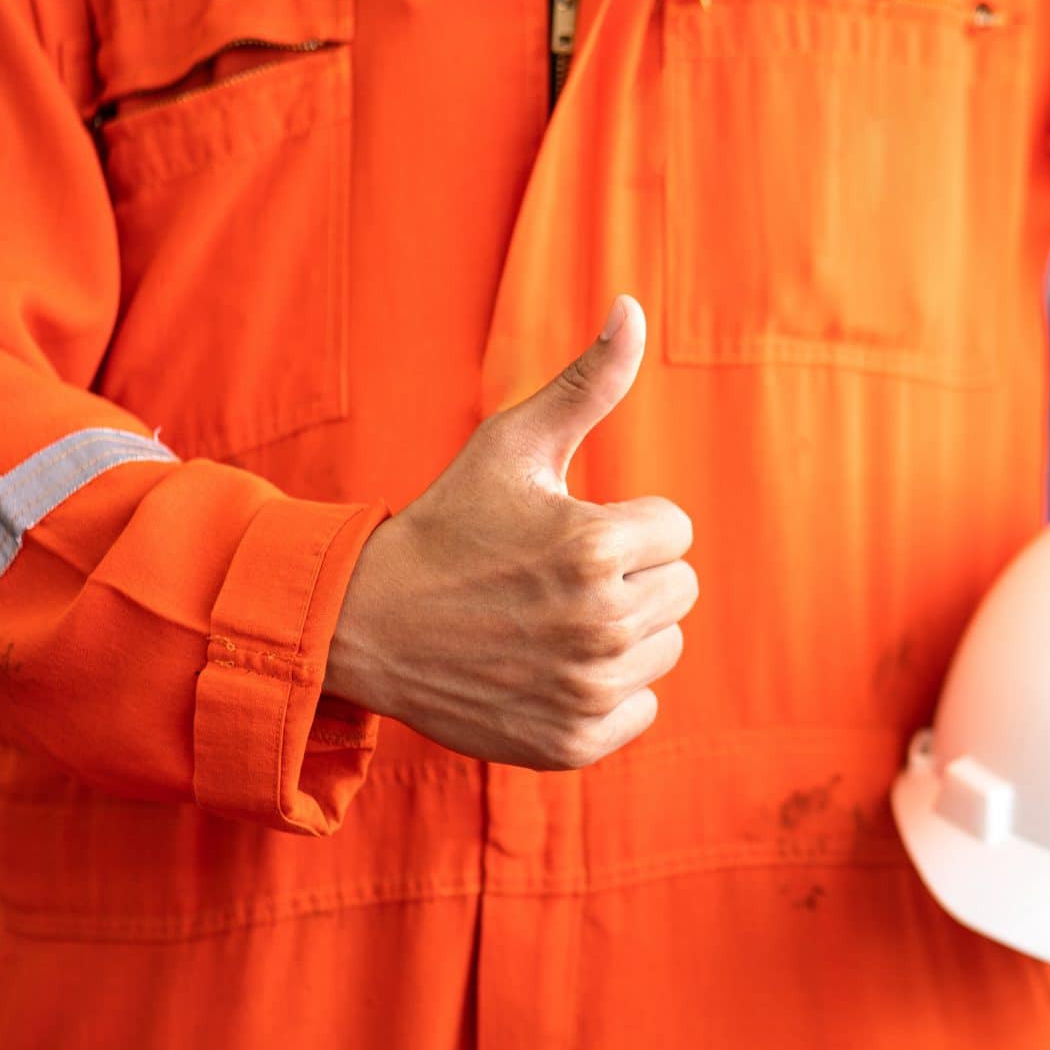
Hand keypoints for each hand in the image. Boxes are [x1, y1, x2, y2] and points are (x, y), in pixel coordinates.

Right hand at [324, 294, 696, 769]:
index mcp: (595, 546)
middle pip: (680, 590)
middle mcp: (600, 623)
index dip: (623, 524)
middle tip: (552, 578)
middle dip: (628, 576)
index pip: (676, 530)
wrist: (369, 625)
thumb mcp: (513, 445)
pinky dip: (605, 692)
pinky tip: (549, 668)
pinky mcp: (575, 742)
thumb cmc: (448, 525)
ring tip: (549, 620)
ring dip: (621, 633)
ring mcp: (588, 689)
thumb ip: (587, 382)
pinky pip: (640, 708)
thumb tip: (634, 307)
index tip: (563, 532)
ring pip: (664, 648)